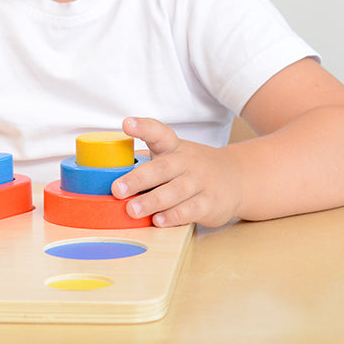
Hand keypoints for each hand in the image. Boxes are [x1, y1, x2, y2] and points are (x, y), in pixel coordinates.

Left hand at [111, 117, 241, 226]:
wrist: (238, 178)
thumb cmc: (192, 168)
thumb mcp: (172, 156)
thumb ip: (145, 163)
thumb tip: (104, 174)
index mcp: (173, 147)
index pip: (159, 133)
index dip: (143, 127)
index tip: (127, 124)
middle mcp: (187, 162)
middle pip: (162, 168)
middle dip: (137, 179)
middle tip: (117, 189)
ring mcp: (200, 182)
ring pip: (175, 191)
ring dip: (152, 201)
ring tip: (132, 210)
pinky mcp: (210, 203)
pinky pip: (190, 210)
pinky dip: (174, 216)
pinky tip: (159, 220)